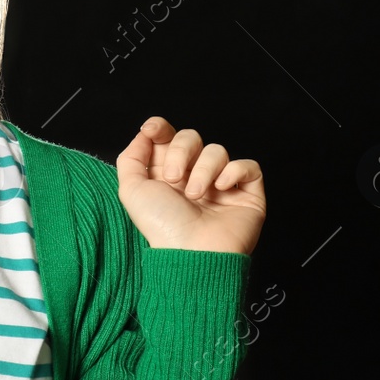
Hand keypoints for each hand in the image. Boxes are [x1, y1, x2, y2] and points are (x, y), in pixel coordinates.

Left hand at [115, 117, 265, 254]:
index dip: (160, 127)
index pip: (167, 136)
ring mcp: (221, 184)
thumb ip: (131, 158)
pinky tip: (220, 190)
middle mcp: (194, 175)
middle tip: (173, 178)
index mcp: (167, 173)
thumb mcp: (132, 190)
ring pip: (217, 150)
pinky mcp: (247, 193)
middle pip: (191, 137)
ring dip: (203, 170)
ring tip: (195, 195)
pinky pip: (248, 166)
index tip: (152, 130)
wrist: (191, 252)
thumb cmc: (162, 226)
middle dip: (180, 152)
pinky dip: (233, 172)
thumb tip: (144, 134)